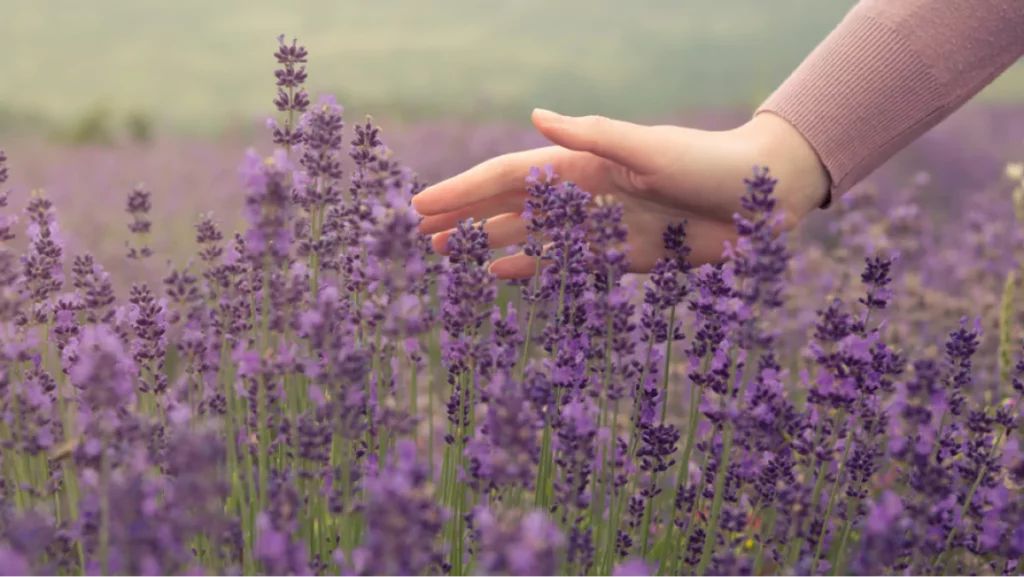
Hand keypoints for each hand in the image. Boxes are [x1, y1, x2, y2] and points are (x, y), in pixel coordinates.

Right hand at [412, 109, 829, 278]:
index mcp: (582, 163)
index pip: (508, 177)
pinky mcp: (619, 255)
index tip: (421, 207)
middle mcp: (582, 194)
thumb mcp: (652, 148)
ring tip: (448, 254)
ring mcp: (597, 226)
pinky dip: (530, 267)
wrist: (761, 198)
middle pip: (509, 206)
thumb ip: (594, 136)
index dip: (463, 192)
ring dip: (488, 243)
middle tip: (421, 234)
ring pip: (529, 235)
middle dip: (465, 217)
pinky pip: (564, 264)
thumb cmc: (709, 163)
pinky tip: (501, 275)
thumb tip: (536, 114)